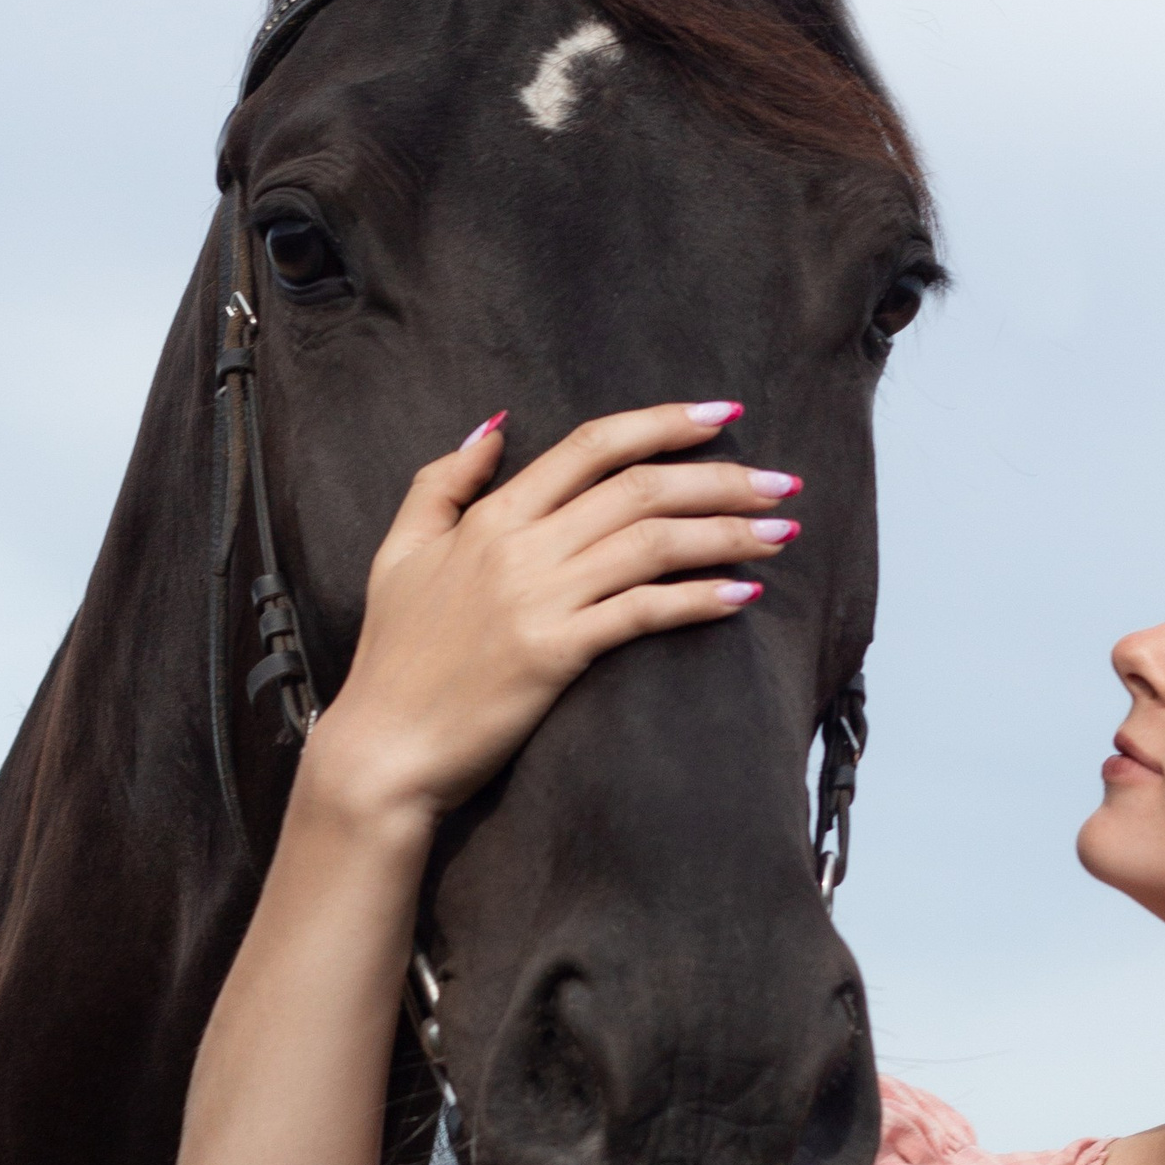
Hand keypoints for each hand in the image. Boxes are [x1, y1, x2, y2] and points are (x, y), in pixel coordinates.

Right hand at [303, 401, 800, 827]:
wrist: (381, 748)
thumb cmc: (393, 656)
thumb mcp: (399, 551)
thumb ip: (443, 483)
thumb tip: (494, 425)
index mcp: (490, 516)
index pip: (591, 446)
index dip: (664, 422)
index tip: (726, 415)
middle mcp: (519, 547)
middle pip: (638, 487)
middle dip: (722, 477)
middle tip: (783, 483)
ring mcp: (537, 599)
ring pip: (651, 543)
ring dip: (727, 533)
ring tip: (783, 532)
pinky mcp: (553, 655)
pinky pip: (641, 613)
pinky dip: (698, 598)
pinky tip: (743, 594)